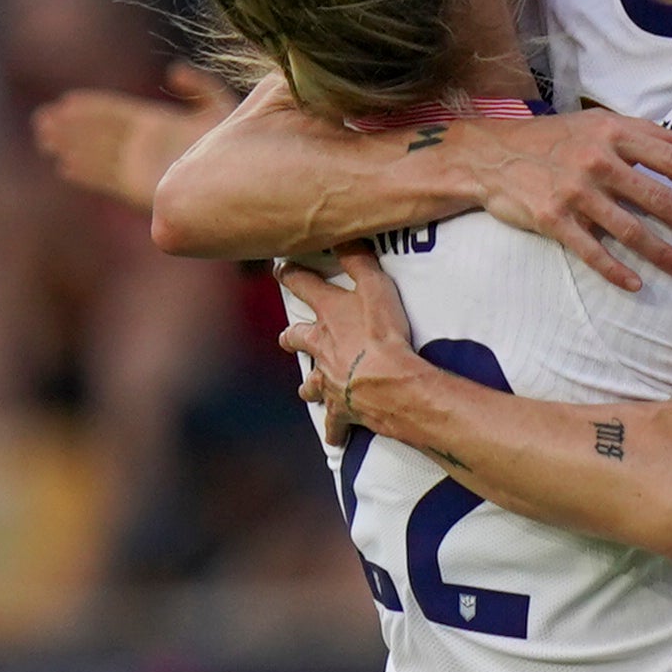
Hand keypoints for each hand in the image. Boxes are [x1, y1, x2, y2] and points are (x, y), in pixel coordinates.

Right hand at [32, 66, 231, 210]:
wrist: (244, 184)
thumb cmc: (238, 147)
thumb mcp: (220, 107)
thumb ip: (198, 86)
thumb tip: (173, 69)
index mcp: (160, 126)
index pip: (119, 114)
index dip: (93, 107)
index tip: (68, 101)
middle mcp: (146, 149)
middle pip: (101, 134)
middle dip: (72, 126)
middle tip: (43, 119)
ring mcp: (143, 169)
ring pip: (98, 155)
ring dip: (71, 146)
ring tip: (44, 137)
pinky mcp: (143, 191)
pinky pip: (108, 180)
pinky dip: (87, 173)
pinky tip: (64, 166)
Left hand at [273, 257, 413, 430]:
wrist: (389, 386)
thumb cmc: (384, 336)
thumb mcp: (377, 288)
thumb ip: (361, 261)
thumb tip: (345, 234)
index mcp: (327, 316)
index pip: (302, 286)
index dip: (291, 275)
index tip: (282, 269)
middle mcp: (320, 348)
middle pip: (297, 339)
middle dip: (293, 336)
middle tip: (289, 336)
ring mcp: (329, 381)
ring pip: (311, 383)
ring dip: (310, 384)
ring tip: (309, 389)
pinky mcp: (342, 410)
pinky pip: (335, 423)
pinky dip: (335, 429)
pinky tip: (334, 438)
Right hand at [435, 107, 671, 291]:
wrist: (490, 156)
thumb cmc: (551, 139)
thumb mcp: (597, 123)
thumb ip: (643, 130)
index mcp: (612, 135)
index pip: (669, 160)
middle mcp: (596, 162)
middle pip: (657, 198)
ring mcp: (575, 192)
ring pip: (630, 230)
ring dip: (662, 254)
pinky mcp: (554, 220)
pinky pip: (592, 252)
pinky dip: (615, 271)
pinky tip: (636, 285)